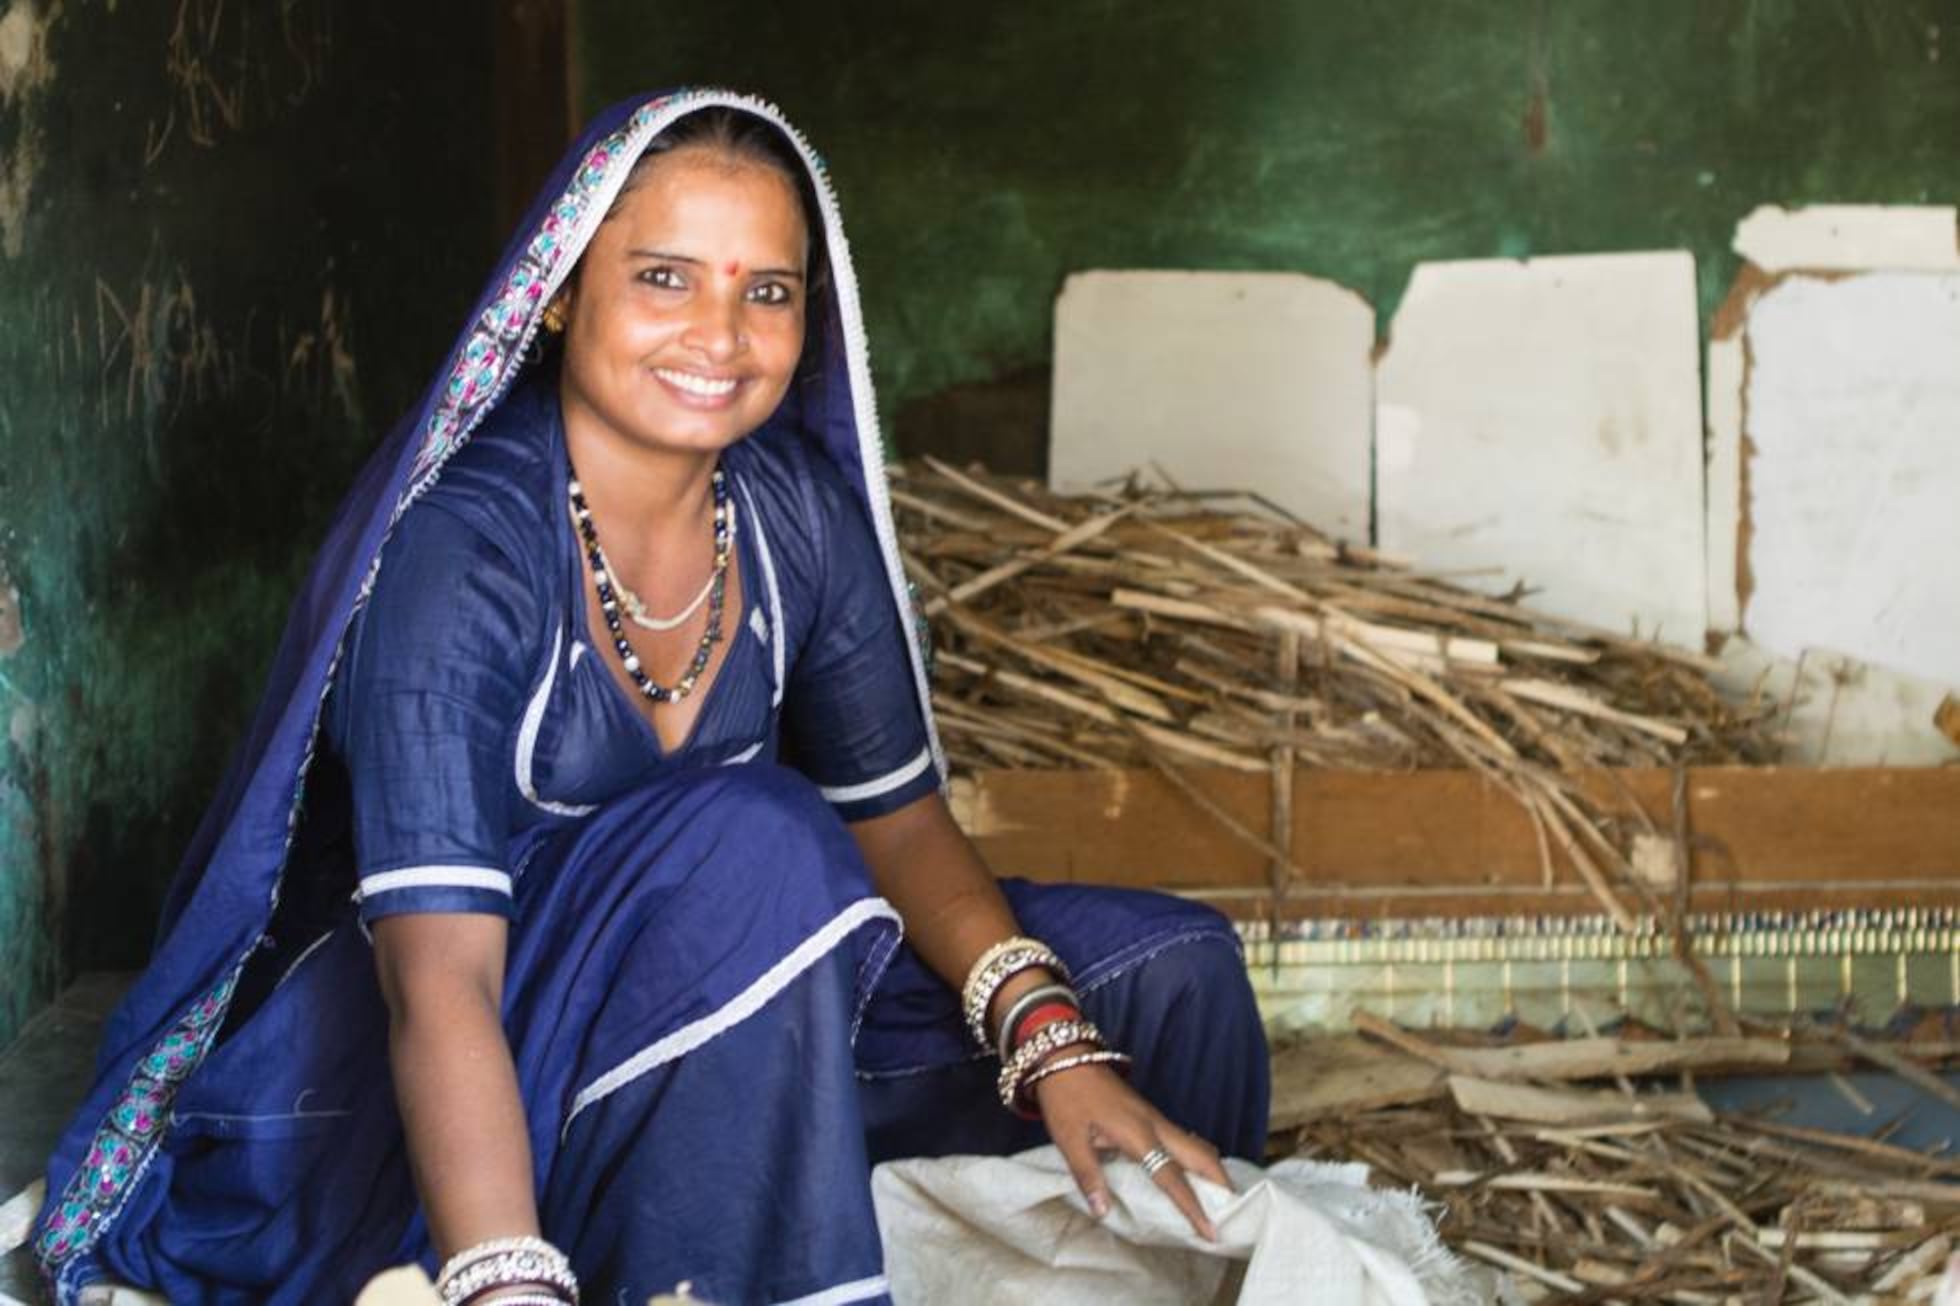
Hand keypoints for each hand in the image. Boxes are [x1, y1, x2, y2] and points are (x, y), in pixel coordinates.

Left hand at [1032, 1053, 1231, 1240]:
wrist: (1064, 1057)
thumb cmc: (1066, 1097)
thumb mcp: (1069, 1140)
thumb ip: (1088, 1176)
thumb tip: (1103, 1211)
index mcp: (1138, 1133)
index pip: (1172, 1177)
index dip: (1193, 1207)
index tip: (1211, 1232)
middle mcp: (1156, 1125)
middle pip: (1202, 1156)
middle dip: (1222, 1185)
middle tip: (1233, 1215)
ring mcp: (1156, 1118)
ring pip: (1196, 1147)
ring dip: (1212, 1173)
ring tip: (1218, 1204)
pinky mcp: (1151, 1116)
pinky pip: (1184, 1142)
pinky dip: (1196, 1162)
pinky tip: (1191, 1178)